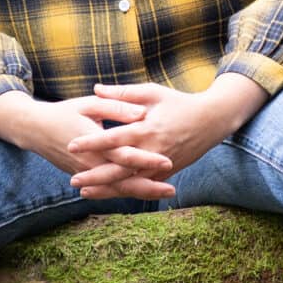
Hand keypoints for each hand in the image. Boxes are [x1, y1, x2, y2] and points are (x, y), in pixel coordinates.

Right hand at [0, 92, 176, 199]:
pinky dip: (127, 191)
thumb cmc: (65, 112)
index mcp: (94, 142)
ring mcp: (87, 173)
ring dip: (141, 192)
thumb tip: (142, 113)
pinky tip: (146, 192)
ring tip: (165, 193)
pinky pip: (109, 188)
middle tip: (172, 190)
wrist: (35, 130)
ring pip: (117, 188)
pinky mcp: (85, 177)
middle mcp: (90, 162)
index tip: (167, 161)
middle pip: (122, 180)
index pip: (123, 155)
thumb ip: (116, 106)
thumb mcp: (90, 103)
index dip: (145, 159)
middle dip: (148, 186)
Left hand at [66, 81, 229, 198]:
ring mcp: (161, 164)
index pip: (114, 138)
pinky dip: (125, 191)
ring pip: (130, 182)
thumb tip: (95, 88)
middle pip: (119, 168)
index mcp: (147, 129)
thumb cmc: (178, 103)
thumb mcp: (151, 92)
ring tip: (85, 192)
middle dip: (95, 176)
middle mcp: (152, 150)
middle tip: (72, 180)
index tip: (72, 144)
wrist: (211, 121)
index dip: (92, 142)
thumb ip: (123, 93)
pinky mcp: (167, 173)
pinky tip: (108, 194)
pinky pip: (144, 186)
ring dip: (107, 189)